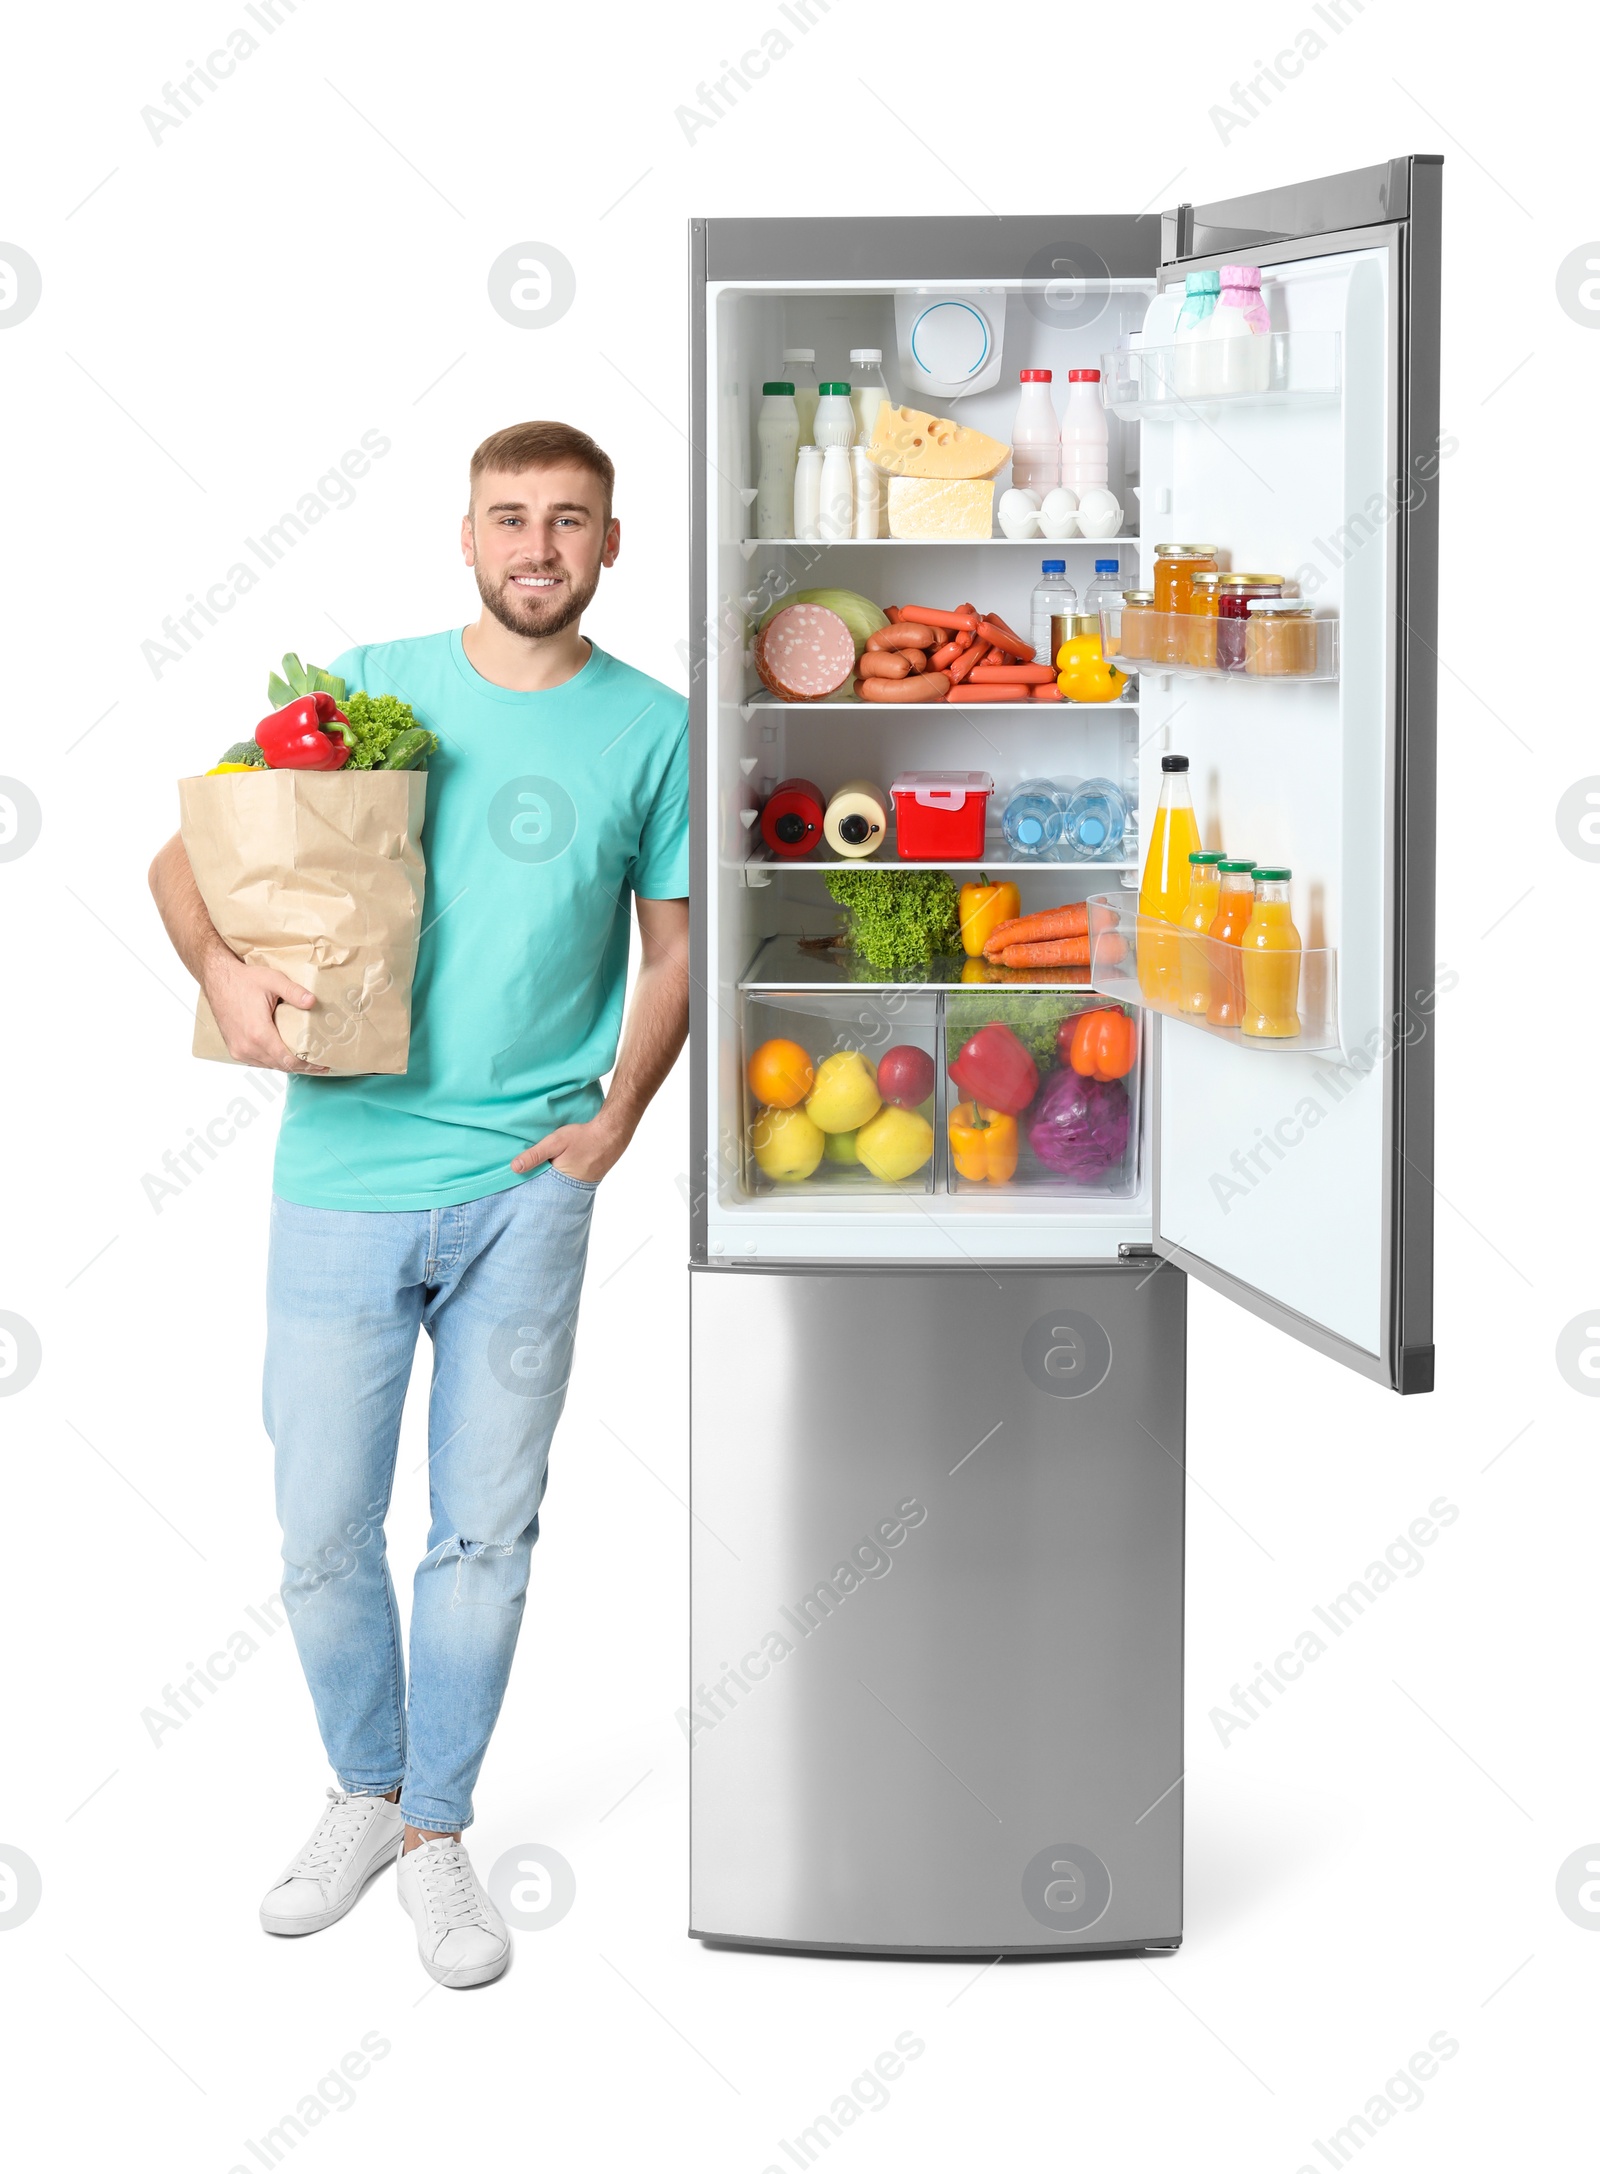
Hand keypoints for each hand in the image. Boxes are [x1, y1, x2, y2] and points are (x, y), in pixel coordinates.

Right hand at [202, 947, 326, 1072]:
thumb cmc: (244, 980)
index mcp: (259, 1033)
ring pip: (269, 1065)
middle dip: (302, 1067)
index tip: (322, 1065)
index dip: (308, 1065)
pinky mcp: (234, 1049)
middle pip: (281, 1066)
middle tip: (319, 1064)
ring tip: (306, 1060)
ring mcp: (239, 1050)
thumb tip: (313, 1002)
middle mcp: (247, 1046)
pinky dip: (273, 1061)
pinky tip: (285, 1055)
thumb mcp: (273, 980)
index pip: (288, 1060)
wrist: (218, 980)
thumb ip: (294, 992)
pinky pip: (258, 1061)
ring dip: (287, 1065)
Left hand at [511, 1114, 627, 1182]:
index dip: (527, 1187)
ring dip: (550, 1182)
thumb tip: (514, 1168)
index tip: (515, 1186)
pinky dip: (561, 1178)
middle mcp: (571, 1190)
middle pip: (548, 1191)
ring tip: (541, 1176)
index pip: (538, 1191)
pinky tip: (558, 1170)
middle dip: (538, 1187)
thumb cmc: (583, 1137)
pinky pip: (569, 1183)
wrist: (612, 1134)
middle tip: (524, 1183)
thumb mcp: (555, 1142)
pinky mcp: (586, 1181)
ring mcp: (580, 1187)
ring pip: (558, 1188)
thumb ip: (535, 1155)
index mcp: (560, 1183)